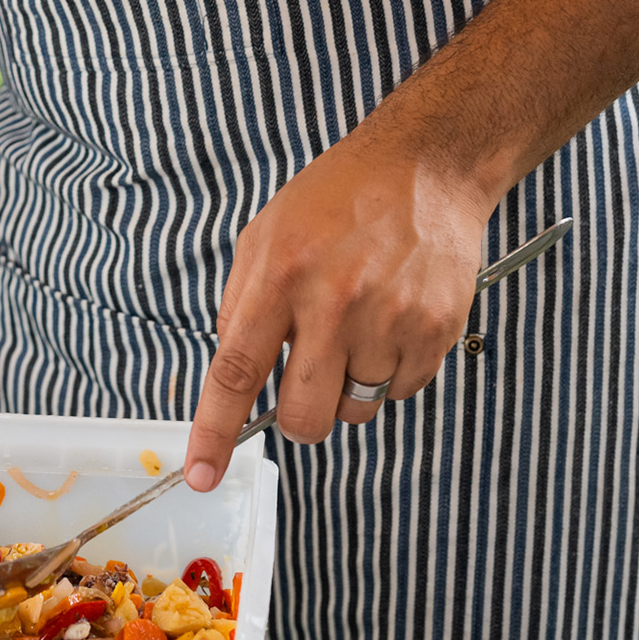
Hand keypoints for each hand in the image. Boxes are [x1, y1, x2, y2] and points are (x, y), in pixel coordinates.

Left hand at [184, 133, 488, 490]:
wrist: (425, 166)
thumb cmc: (339, 196)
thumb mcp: (266, 231)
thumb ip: (241, 301)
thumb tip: (230, 367)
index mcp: (280, 274)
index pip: (236, 370)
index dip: (215, 431)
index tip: (203, 473)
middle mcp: (333, 302)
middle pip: (304, 416)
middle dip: (298, 415)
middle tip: (307, 376)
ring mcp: (388, 320)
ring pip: (356, 410)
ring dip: (348, 386)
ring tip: (357, 325)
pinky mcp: (434, 331)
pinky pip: (401, 393)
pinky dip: (391, 371)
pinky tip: (391, 319)